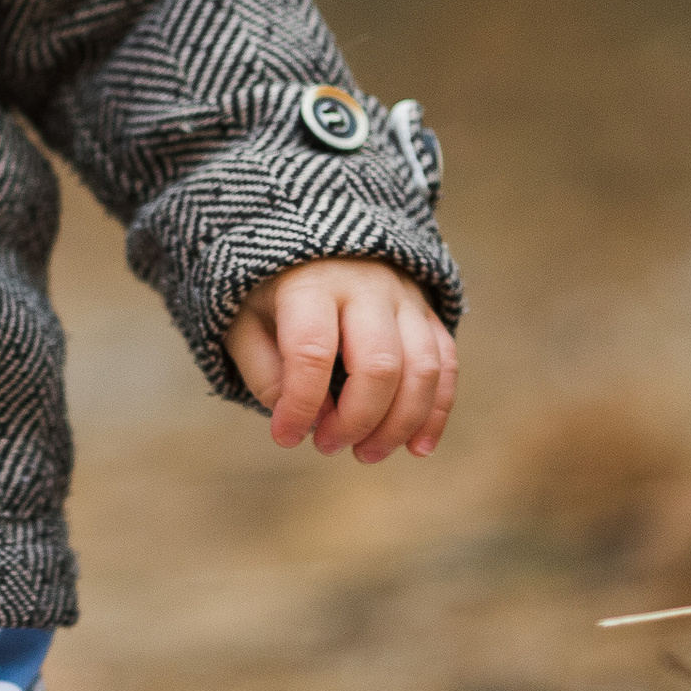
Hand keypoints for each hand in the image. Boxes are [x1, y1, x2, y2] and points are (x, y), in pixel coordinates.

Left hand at [223, 258, 455, 461]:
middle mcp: (365, 285)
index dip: (301, 405)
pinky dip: (436, 412)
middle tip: (329, 447)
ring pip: (422, 369)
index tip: (285, 437)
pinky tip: (416, 447)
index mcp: (309, 282)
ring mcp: (404, 296)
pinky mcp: (427, 310)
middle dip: (357, 421)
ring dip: (400, 425)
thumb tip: (309, 420)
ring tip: (367, 454)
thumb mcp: (244, 322)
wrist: (312, 236)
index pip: (312, 352)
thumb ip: (265, 373)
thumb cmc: (270, 291)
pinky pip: (446, 365)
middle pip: (379, 365)